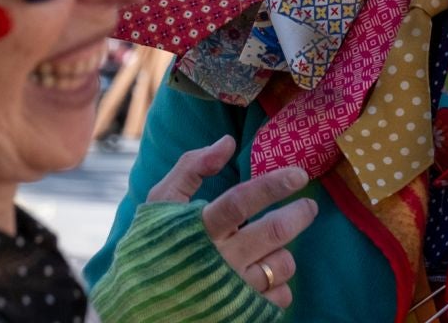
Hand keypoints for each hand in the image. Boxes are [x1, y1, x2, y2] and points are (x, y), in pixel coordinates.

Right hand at [145, 135, 318, 308]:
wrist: (139, 309)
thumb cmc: (152, 248)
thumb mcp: (160, 204)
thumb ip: (191, 168)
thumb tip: (228, 142)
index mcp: (197, 231)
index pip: (241, 201)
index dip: (272, 185)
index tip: (299, 175)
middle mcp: (219, 261)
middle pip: (274, 232)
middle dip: (299, 214)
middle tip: (308, 206)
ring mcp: (232, 292)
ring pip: (280, 264)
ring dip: (283, 252)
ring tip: (269, 248)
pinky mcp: (242, 315)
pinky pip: (279, 298)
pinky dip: (277, 284)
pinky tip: (260, 276)